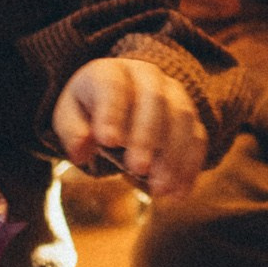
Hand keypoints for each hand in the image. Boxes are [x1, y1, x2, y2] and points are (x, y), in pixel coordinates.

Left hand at [53, 57, 209, 201]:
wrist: (119, 101)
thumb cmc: (90, 110)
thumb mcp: (69, 115)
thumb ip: (72, 131)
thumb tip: (81, 151)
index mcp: (112, 73)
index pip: (113, 86)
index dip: (112, 112)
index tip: (108, 141)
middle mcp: (148, 78)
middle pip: (155, 100)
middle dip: (148, 136)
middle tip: (138, 168)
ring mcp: (174, 96)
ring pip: (182, 119)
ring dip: (174, 156)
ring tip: (160, 189)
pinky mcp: (190, 119)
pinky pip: (197, 139)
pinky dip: (190, 167)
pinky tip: (179, 194)